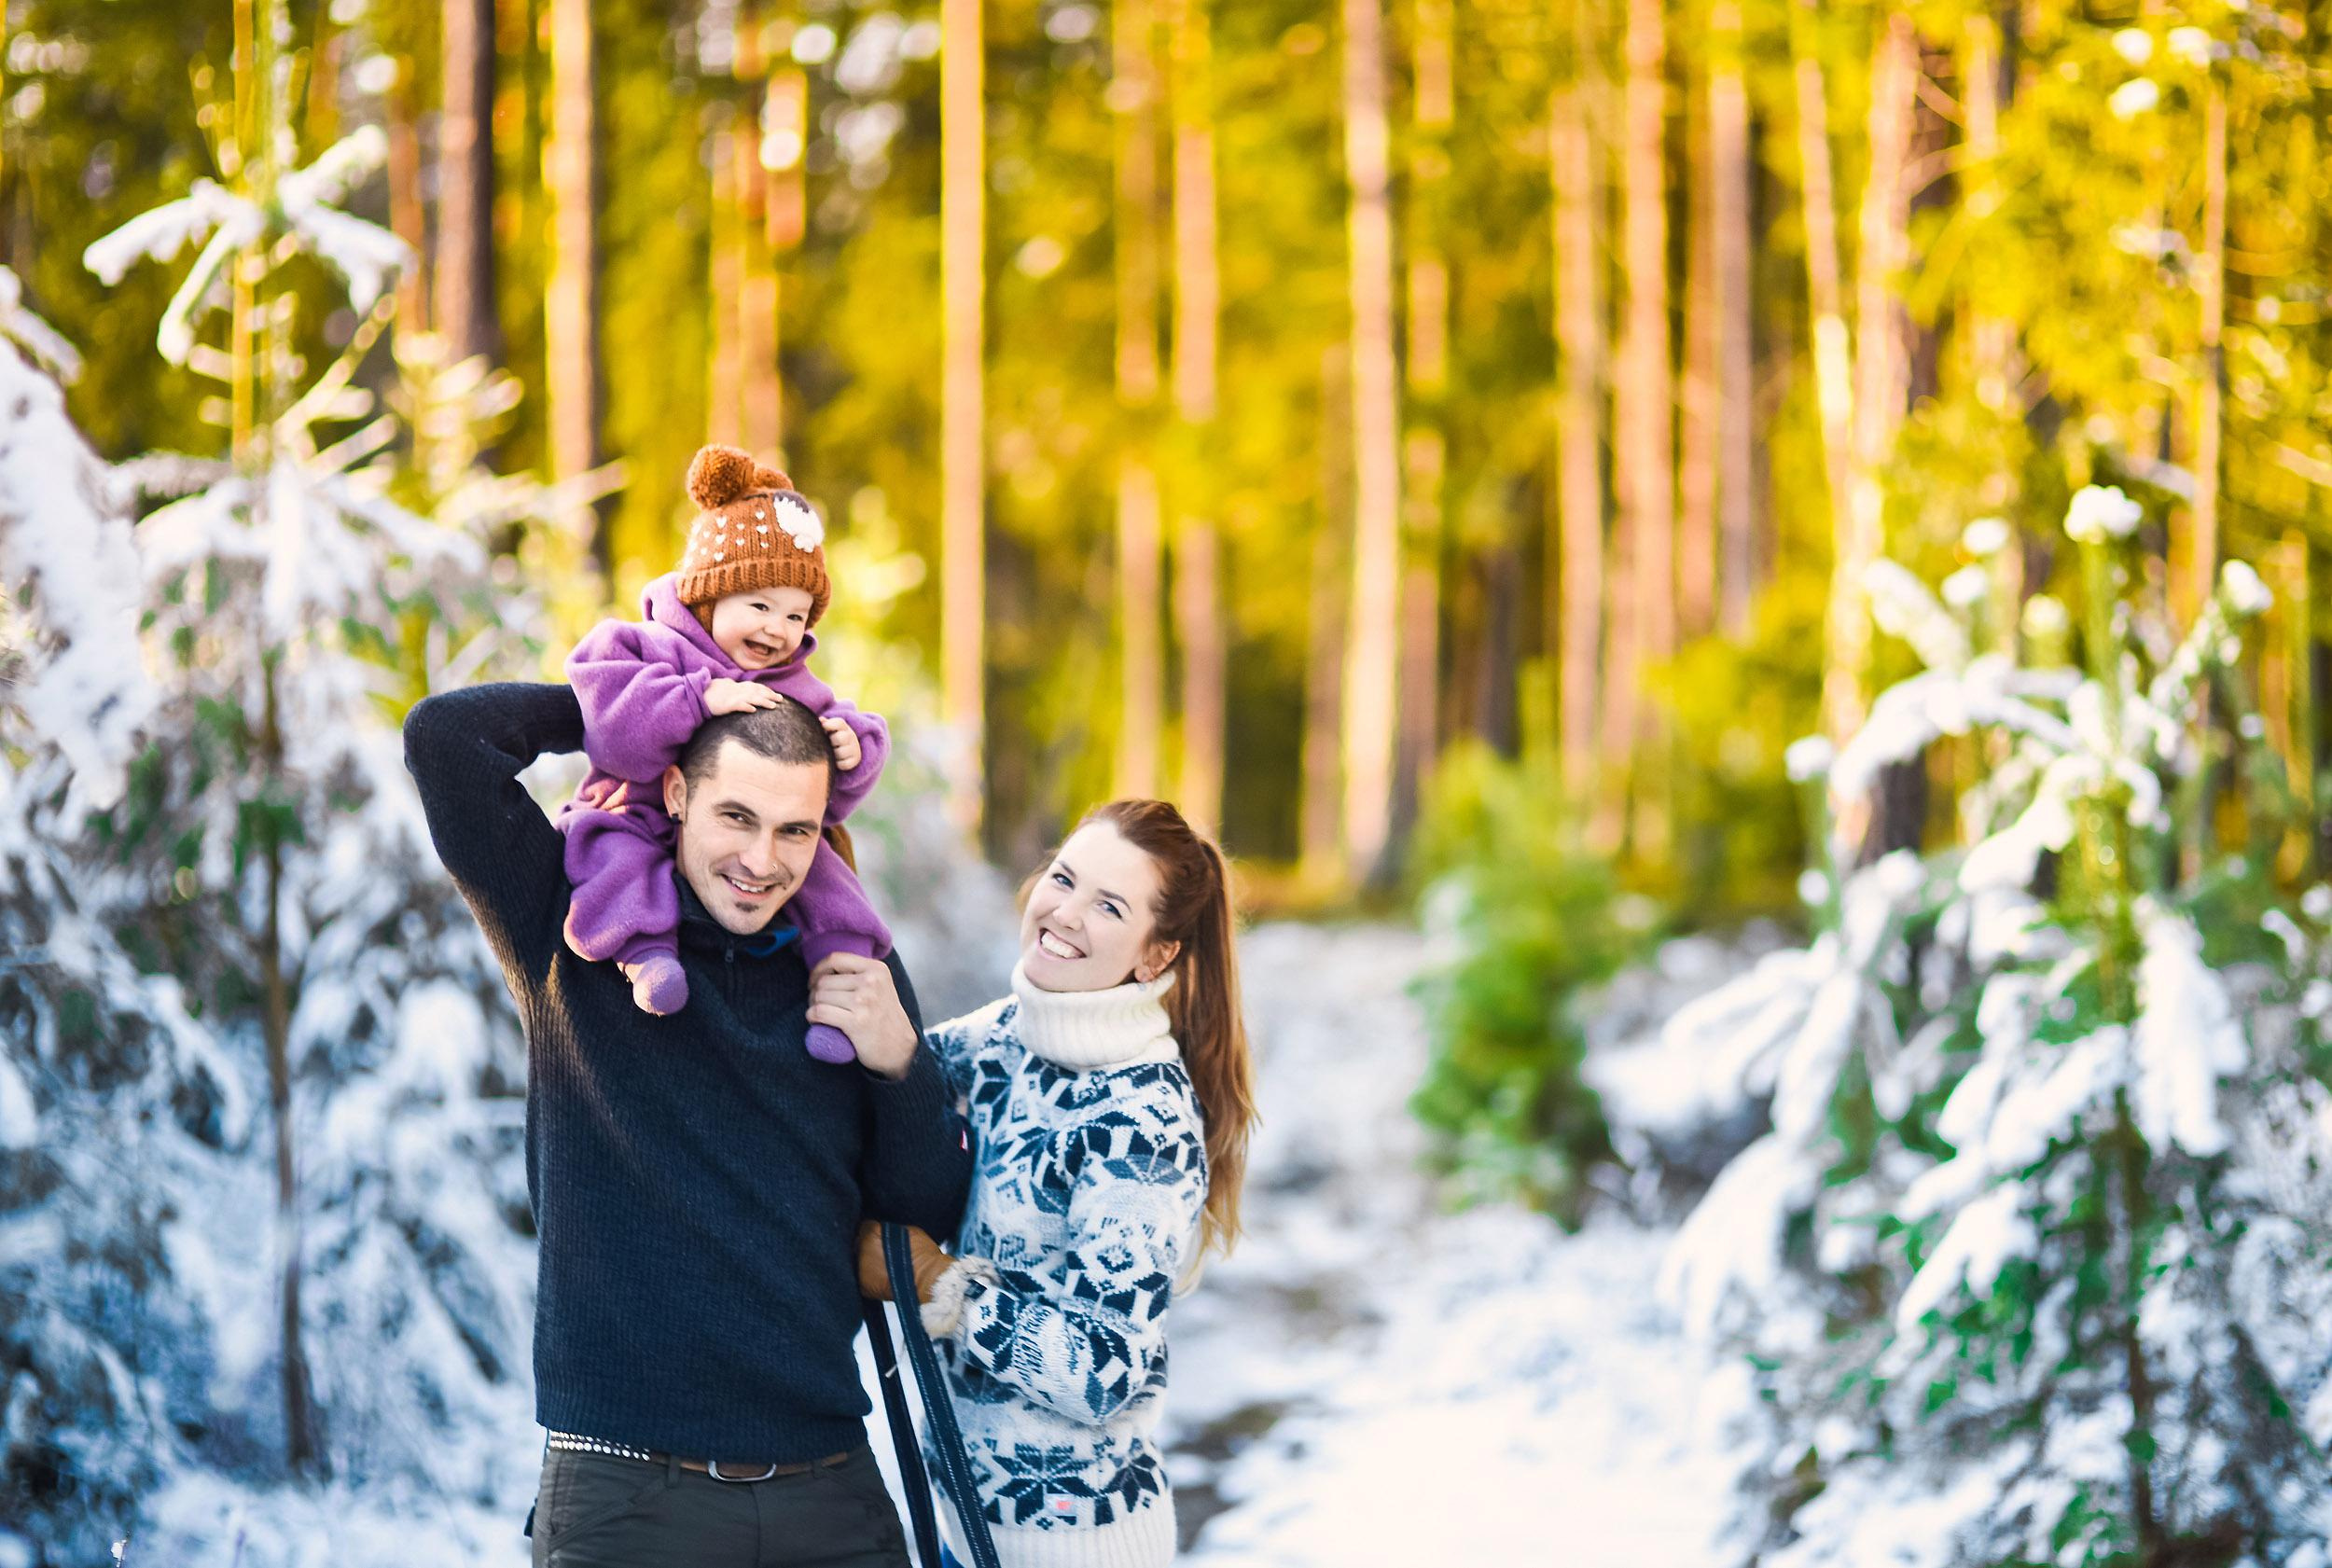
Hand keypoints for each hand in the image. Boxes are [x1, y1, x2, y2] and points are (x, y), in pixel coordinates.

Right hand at [705, 678, 783, 716]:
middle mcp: (737, 689)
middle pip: (757, 691)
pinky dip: (746, 706)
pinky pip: (737, 705)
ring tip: (773, 706)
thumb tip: (742, 693)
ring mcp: (732, 696)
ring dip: (763, 701)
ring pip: (751, 698)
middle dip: (770, 695)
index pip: (755, 687)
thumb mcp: (725, 688)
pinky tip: (753, 710)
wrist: (697, 694)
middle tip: (781, 699)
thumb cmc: (711, 693)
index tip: (776, 694)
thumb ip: (736, 689)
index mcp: (737, 686)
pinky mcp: (726, 704)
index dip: (766, 690)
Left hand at [808, 953, 917, 1079]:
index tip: (815, 982)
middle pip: (824, 980)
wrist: (900, 1047)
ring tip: (821, 1013)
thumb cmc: (884, 1017)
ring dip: (813, 1006)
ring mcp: (864, 1001)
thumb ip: (858, 973)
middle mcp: (871, 982)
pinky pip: (820, 1012)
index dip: (818, 970)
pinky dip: (812, 1017)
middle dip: (815, 992)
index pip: (835, 959)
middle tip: (819, 1004)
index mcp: (877, 969)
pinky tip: (816, 1021)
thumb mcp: (880, 986)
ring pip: (819, 996)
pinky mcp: (856, 1022)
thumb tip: (823, 969)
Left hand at [823, 715, 861, 771]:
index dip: (829, 725)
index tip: (822, 728)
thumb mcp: (829, 730)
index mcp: (844, 728)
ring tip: (830, 753)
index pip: (839, 723)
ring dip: (833, 754)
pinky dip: (837, 764)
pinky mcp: (855, 761)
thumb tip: (820, 720)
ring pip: (840, 752)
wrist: (848, 751)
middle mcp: (851, 737)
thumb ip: (824, 725)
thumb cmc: (833, 738)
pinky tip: (835, 761)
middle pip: (840, 738)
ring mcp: (854, 749)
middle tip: (827, 744)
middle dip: (831, 742)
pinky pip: (843, 764)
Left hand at [856, 1221, 954, 1303]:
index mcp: (872, 1233)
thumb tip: (885, 1233)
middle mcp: (862, 1249)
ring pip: (857, 1261)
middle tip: (879, 1250)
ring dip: (864, 1261)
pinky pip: (860, 1276)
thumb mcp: (907, 1231)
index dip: (872, 1230)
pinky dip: (866, 1275)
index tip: (878, 1235)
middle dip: (866, 1245)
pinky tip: (878, 1275)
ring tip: (879, 1264)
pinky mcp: (863, 1286)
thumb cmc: (923, 1254)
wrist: (928, 1280)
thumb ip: (890, 1231)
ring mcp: (860, 1269)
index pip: (865, 1226)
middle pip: (858, 1243)